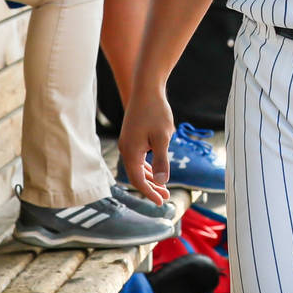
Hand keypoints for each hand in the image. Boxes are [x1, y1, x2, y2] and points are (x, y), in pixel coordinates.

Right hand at [117, 86, 175, 205]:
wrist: (147, 89)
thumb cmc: (156, 112)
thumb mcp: (163, 138)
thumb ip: (161, 160)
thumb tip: (162, 181)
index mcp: (131, 152)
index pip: (138, 180)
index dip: (149, 193)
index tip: (162, 202)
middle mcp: (126, 149)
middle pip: (136, 175)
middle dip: (151, 188)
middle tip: (166, 197)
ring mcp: (127, 143)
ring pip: (137, 167)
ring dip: (150, 178)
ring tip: (163, 187)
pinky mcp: (131, 137)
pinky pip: (138, 158)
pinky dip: (147, 167)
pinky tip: (155, 171)